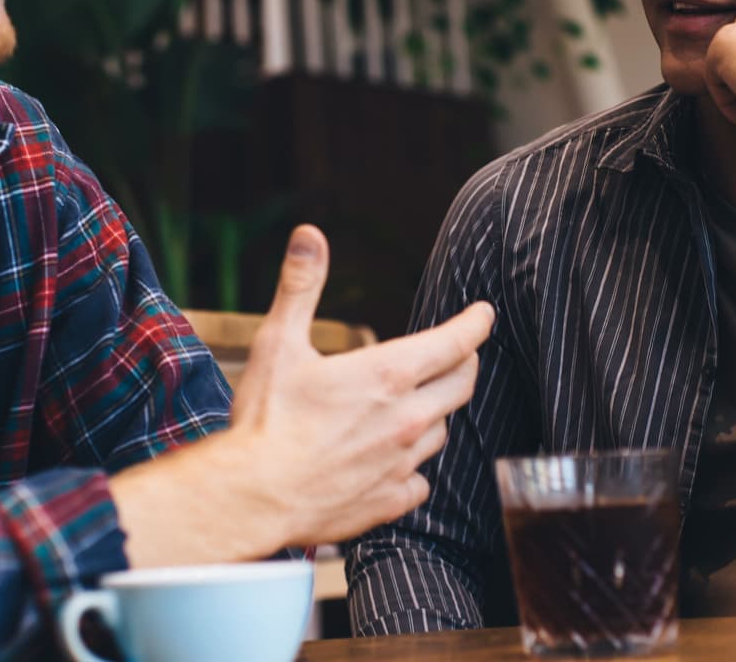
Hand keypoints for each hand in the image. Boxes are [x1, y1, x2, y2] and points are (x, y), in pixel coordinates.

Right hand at [110, 225, 493, 565]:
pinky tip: (395, 462)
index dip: (475, 323)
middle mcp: (407, 419)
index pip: (456, 342)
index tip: (484, 314)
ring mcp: (402, 463)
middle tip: (459, 353)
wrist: (251, 497)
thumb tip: (310, 235)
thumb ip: (301, 286)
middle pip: (462, 385)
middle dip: (465, 362)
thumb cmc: (265, 420)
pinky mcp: (389, 500)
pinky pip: (420, 482)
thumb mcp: (279, 342)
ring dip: (436, 412)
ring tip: (418, 404)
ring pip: (442, 431)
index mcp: (388, 375)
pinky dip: (413, 468)